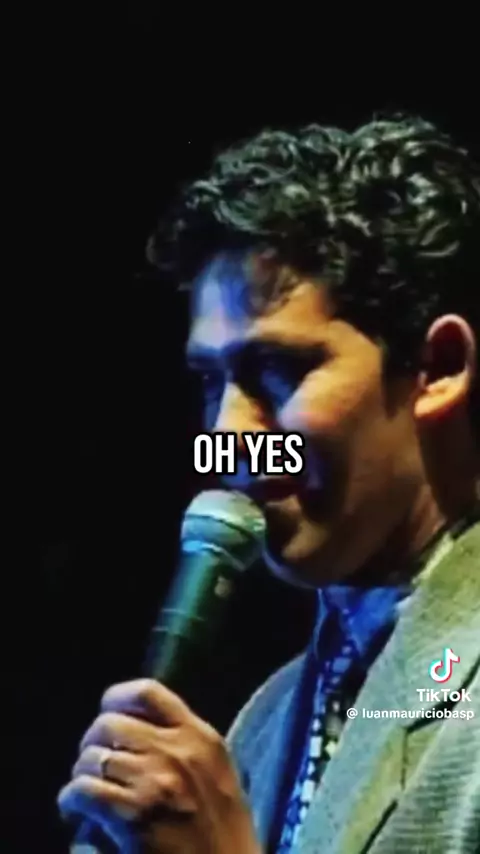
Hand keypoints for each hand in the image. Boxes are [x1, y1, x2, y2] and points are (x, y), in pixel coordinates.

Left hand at [58, 679, 260, 853]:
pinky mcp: (133, 817)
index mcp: (202, 739)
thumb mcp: (216, 776)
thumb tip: (134, 727)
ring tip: (86, 796)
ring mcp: (156, 783)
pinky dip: (71, 802)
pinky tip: (78, 814)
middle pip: (110, 723)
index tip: (109, 718)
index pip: (148, 693)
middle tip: (94, 768)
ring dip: (81, 776)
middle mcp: (178, 752)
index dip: (117, 700)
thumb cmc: (222, 838)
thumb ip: (184, 747)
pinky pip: (81, 790)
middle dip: (93, 744)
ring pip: (91, 757)